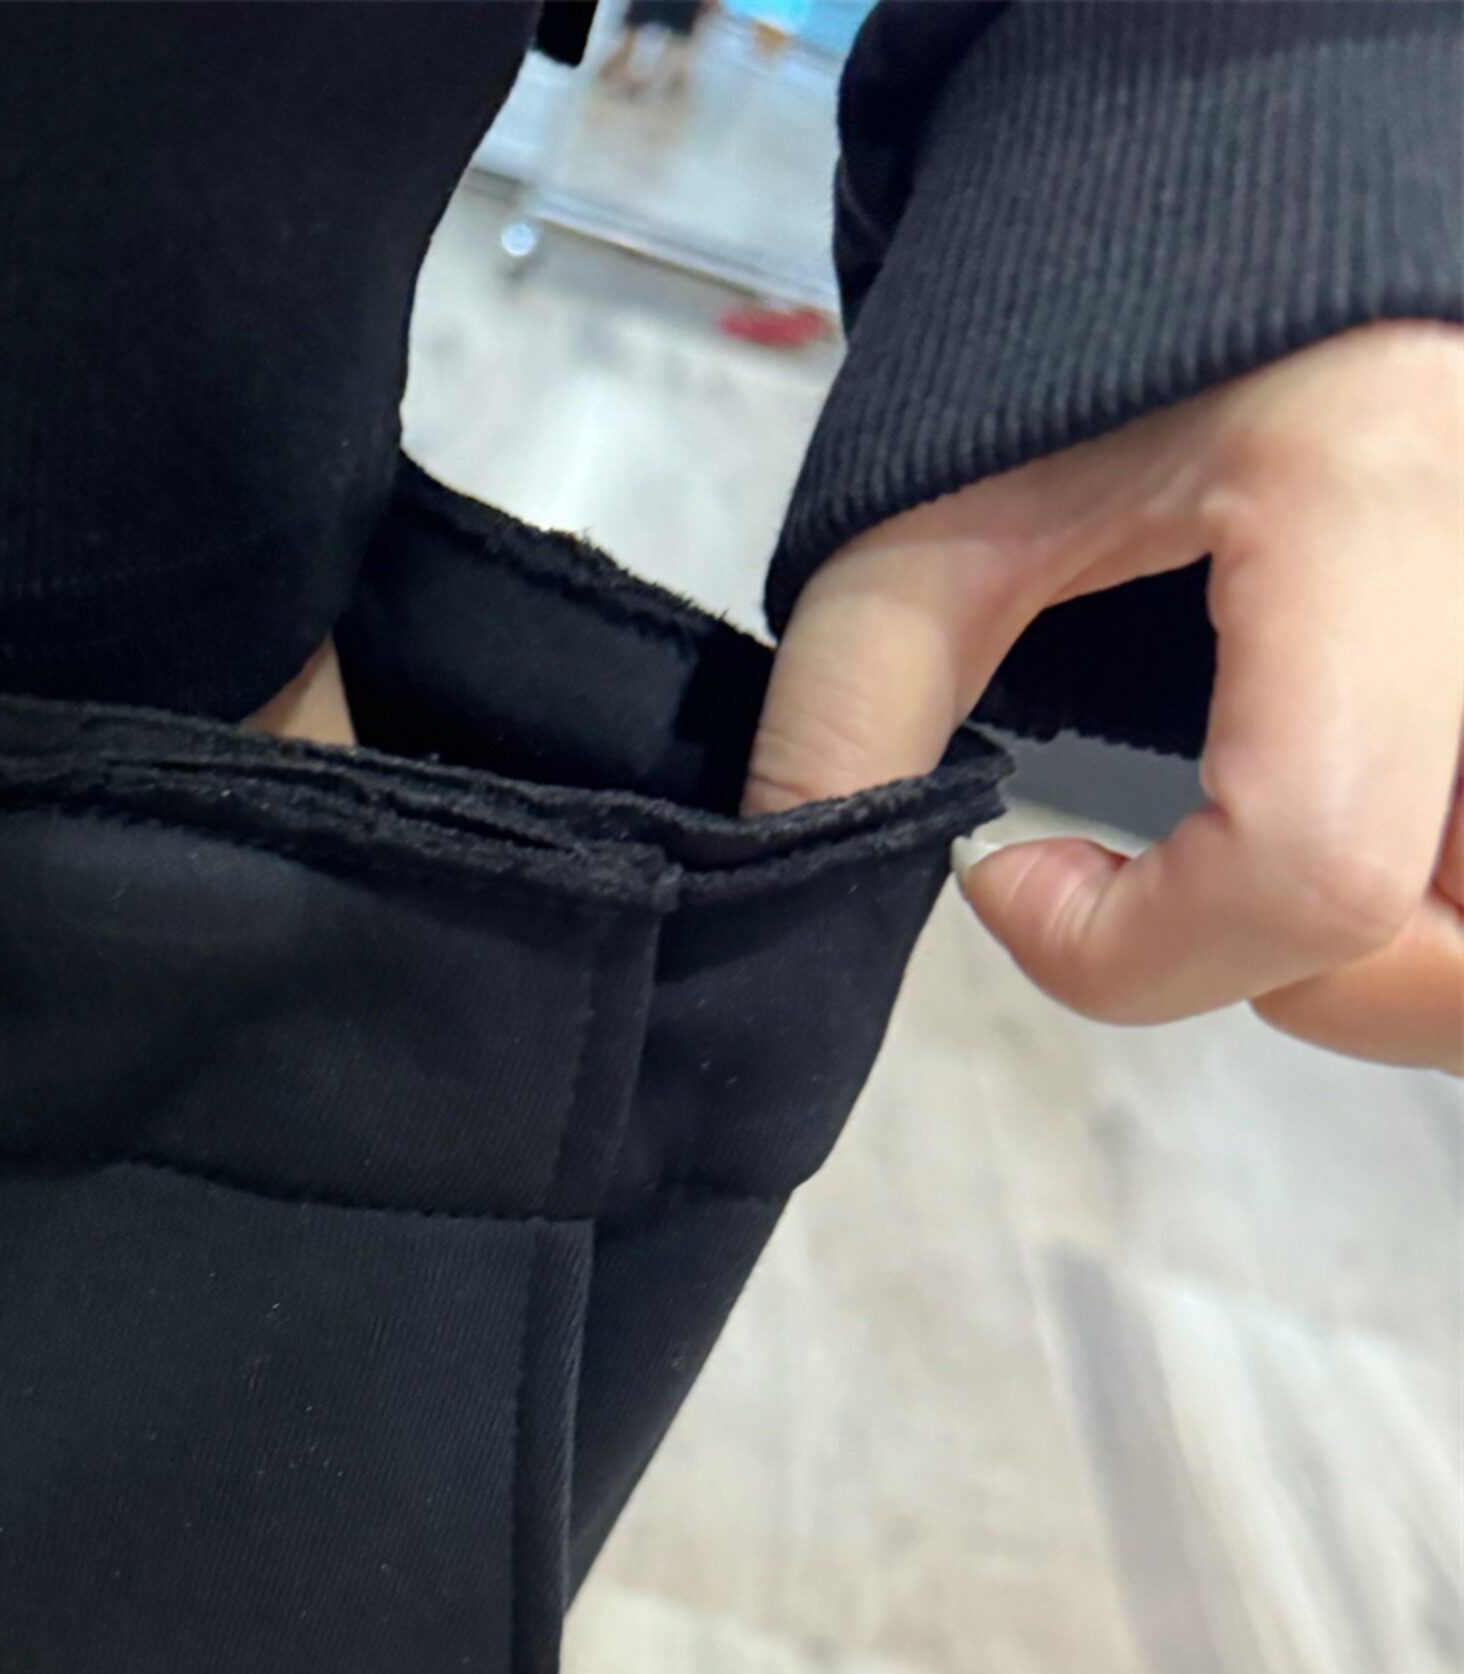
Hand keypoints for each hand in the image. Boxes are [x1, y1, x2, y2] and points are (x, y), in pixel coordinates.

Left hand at [743, 323, 1463, 1071]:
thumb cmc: (1139, 294)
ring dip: (1372, 961)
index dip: (1131, 948)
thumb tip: (792, 869)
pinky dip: (1422, 903)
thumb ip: (855, 686)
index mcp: (1377, 515)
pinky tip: (1314, 823)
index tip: (1013, 874)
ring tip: (1240, 865)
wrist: (1288, 175)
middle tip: (1155, 894)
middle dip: (1278, 980)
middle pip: (1446, 952)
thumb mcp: (955, 485)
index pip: (1305, 870)